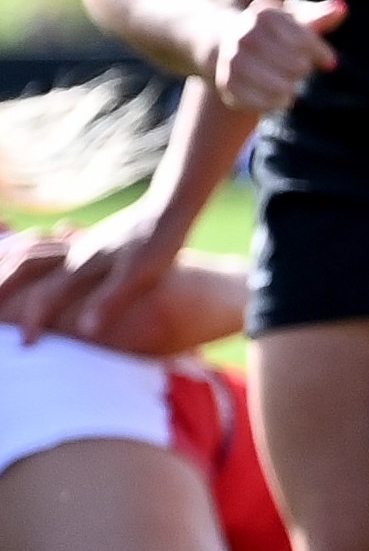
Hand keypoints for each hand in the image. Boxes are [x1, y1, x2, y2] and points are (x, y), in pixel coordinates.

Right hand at [0, 202, 187, 346]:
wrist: (171, 206)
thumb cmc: (159, 243)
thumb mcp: (139, 276)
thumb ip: (110, 301)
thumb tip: (86, 331)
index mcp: (82, 266)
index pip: (46, 297)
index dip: (34, 321)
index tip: (25, 345)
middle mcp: (75, 253)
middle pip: (26, 266)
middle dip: (4, 285)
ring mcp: (83, 242)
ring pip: (35, 251)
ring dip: (13, 262)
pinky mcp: (95, 237)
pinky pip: (52, 242)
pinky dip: (35, 246)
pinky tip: (38, 246)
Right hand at [208, 0, 344, 113]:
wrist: (230, 45)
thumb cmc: (276, 32)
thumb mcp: (298, 19)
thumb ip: (320, 15)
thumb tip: (341, 8)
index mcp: (264, 14)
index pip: (305, 40)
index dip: (321, 54)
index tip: (329, 61)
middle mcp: (244, 35)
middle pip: (297, 65)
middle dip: (304, 69)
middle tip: (300, 68)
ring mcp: (233, 60)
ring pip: (282, 87)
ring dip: (292, 87)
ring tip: (290, 81)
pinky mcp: (228, 85)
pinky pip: (266, 103)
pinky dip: (279, 102)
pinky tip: (280, 95)